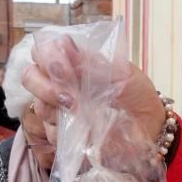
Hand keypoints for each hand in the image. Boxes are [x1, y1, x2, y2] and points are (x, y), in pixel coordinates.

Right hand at [24, 35, 165, 148]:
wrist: (151, 126)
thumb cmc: (136, 93)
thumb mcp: (122, 73)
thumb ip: (92, 62)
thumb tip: (65, 46)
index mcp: (72, 61)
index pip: (42, 49)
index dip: (47, 57)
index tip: (65, 71)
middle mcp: (59, 83)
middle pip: (30, 77)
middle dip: (45, 88)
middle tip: (70, 100)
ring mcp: (59, 109)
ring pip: (39, 108)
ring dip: (58, 112)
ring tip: (82, 116)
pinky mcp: (64, 135)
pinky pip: (51, 135)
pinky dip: (65, 134)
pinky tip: (84, 134)